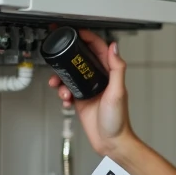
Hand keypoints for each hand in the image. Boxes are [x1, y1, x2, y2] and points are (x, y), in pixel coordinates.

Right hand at [46, 28, 136, 156]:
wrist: (110, 142)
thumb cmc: (118, 121)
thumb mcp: (117, 92)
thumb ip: (117, 68)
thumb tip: (114, 47)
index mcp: (110, 74)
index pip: (99, 49)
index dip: (88, 38)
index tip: (76, 32)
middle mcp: (99, 79)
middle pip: (81, 60)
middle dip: (68, 57)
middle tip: (57, 51)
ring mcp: (89, 89)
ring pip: (70, 75)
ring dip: (61, 79)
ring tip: (59, 86)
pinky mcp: (80, 100)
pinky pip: (67, 91)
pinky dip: (62, 93)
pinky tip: (65, 100)